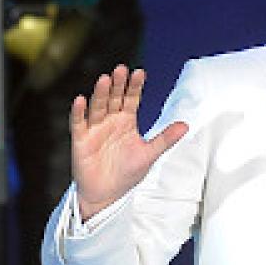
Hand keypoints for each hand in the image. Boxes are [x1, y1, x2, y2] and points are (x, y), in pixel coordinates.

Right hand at [69, 65, 188, 219]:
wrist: (107, 195)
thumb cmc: (127, 174)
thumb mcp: (149, 155)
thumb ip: (165, 139)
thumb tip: (186, 125)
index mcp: (126, 122)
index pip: (131, 99)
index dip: (135, 87)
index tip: (140, 73)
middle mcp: (110, 121)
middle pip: (114, 98)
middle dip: (118, 85)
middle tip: (121, 69)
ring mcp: (95, 129)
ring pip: (98, 107)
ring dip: (100, 93)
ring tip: (105, 79)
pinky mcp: (81, 140)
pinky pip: (79, 123)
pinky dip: (79, 112)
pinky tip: (80, 100)